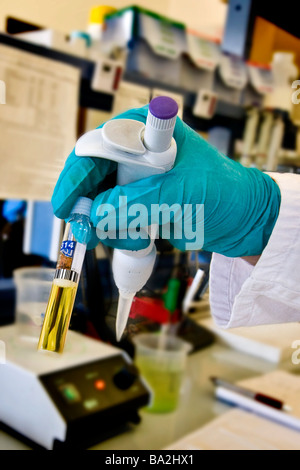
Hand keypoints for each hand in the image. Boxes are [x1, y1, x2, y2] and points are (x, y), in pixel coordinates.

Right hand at [52, 106, 280, 256]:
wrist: (243, 219)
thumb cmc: (223, 193)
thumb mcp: (181, 194)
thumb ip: (137, 201)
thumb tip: (94, 214)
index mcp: (145, 130)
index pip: (96, 149)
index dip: (76, 176)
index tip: (67, 205)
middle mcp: (134, 151)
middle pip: (90, 177)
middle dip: (88, 208)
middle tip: (88, 233)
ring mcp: (134, 178)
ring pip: (97, 202)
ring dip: (109, 225)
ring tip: (137, 236)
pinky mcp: (137, 201)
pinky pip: (112, 217)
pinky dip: (119, 232)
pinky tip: (140, 237)